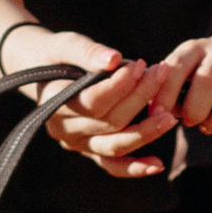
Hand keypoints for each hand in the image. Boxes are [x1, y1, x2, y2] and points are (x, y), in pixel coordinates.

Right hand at [0, 24, 176, 178]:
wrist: (40, 71)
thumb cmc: (56, 54)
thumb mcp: (66, 44)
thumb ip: (88, 52)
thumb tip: (114, 59)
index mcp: (53, 104)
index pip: (93, 101)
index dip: (120, 85)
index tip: (141, 64)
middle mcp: (64, 129)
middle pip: (110, 121)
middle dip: (140, 97)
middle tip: (161, 73)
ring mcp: (77, 144)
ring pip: (115, 145)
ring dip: (146, 131)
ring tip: (170, 116)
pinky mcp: (91, 151)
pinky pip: (113, 165)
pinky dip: (135, 168)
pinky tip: (158, 165)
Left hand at [145, 30, 211, 136]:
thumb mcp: (188, 61)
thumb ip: (169, 82)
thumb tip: (152, 110)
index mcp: (195, 48)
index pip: (175, 69)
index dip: (164, 95)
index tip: (158, 115)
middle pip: (207, 83)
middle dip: (195, 111)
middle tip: (191, 122)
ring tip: (211, 127)